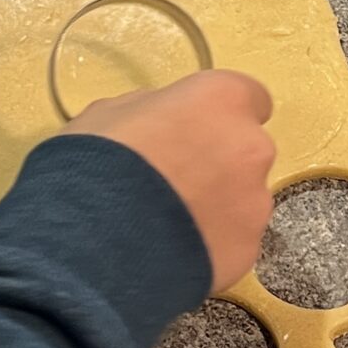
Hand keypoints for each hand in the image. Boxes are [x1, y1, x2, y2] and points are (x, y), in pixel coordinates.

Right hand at [63, 70, 274, 293]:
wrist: (93, 243)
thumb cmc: (98, 166)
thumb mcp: (111, 113)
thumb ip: (155, 109)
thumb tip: (160, 120)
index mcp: (222, 100)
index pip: (248, 96)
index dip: (219, 115)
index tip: (197, 128)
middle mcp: (251, 147)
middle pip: (246, 150)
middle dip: (218, 162)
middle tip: (174, 180)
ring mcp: (254, 203)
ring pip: (243, 199)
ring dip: (216, 205)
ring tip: (168, 222)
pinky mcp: (248, 251)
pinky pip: (233, 240)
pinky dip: (210, 243)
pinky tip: (172, 250)